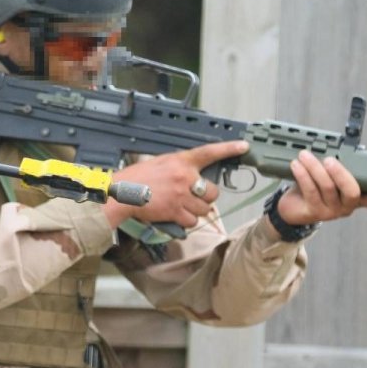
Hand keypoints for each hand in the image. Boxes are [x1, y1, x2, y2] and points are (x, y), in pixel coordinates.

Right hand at [104, 141, 248, 227]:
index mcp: (181, 161)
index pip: (209, 152)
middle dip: (206, 198)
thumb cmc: (138, 178)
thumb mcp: (161, 163)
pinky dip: (186, 221)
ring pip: (204, 209)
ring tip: (181, 206)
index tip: (243, 146)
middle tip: (193, 197)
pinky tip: (175, 215)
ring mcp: (181, 195)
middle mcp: (185, 177)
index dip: (228, 148)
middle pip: (213, 192)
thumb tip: (194, 178)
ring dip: (196, 211)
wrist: (122, 193)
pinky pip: (192, 221)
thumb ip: (180, 168)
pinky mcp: (176, 211)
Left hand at [276, 150, 366, 224]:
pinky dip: (303, 175)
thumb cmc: (313, 187)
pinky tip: (297, 165)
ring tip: (305, 155)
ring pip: (328, 188)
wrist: (291, 207)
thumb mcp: (329, 176)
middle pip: (352, 192)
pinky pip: (310, 191)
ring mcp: (331, 211)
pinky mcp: (314, 212)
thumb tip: (339, 144)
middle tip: (329, 159)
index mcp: (355, 197)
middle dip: (341, 173)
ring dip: (315, 168)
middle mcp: (346, 206)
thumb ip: (338, 165)